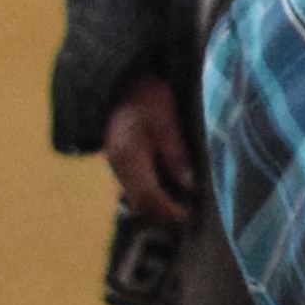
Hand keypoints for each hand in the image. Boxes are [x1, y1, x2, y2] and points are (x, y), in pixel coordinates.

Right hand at [103, 74, 201, 225]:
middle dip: (162, 216)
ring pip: (134, 200)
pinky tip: (167, 198)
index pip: (148, 195)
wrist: (120, 84)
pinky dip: (149, 199)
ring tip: (180, 213)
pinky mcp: (120, 164)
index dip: (168, 210)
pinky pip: (132, 190)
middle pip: (139, 204)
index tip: (189, 217)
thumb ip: (175, 154)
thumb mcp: (166, 121)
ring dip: (155, 210)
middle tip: (188, 220)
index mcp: (129, 156)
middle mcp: (117, 167)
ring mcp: (116, 167)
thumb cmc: (145, 98)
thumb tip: (188, 185)